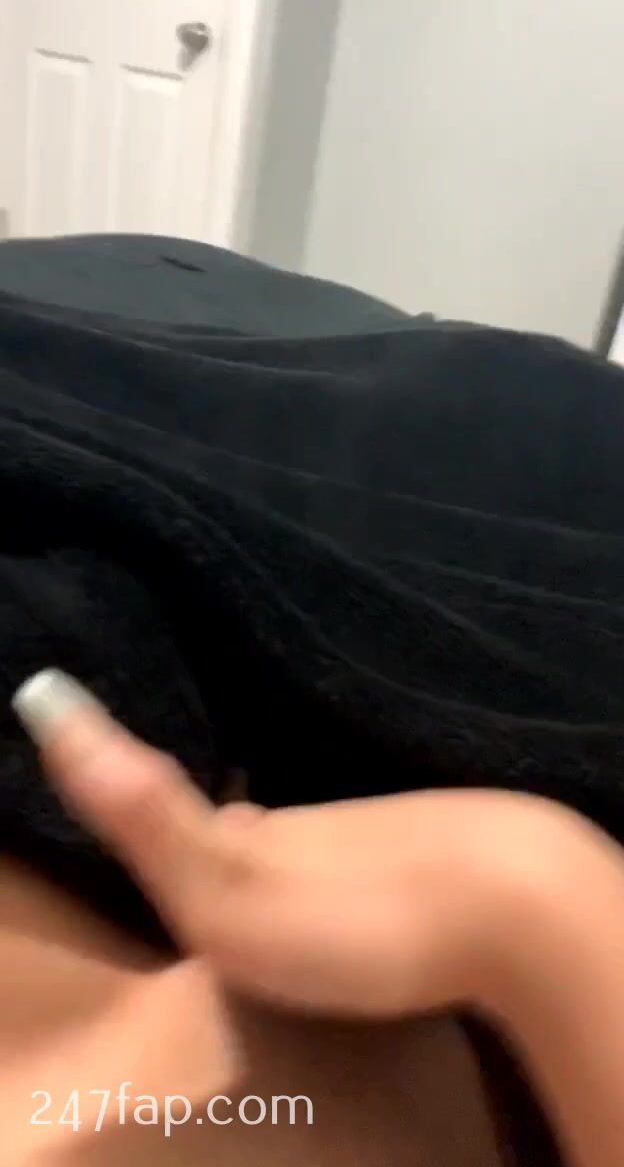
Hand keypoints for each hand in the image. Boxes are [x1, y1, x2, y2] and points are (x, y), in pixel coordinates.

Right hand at [12, 668, 577, 1017]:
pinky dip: (360, 881)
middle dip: (236, 851)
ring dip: (301, 869)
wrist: (513, 909)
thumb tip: (41, 692)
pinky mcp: (440, 864)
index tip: (150, 839)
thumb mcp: (221, 880)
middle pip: (258, 834)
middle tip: (219, 882)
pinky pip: (378, 869)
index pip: (192, 824)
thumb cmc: (350, 908)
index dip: (167, 831)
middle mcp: (314, 821)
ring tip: (290, 899)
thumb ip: (139, 807)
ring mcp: (383, 837)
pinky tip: (370, 899)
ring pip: (322, 851)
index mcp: (254, 830)